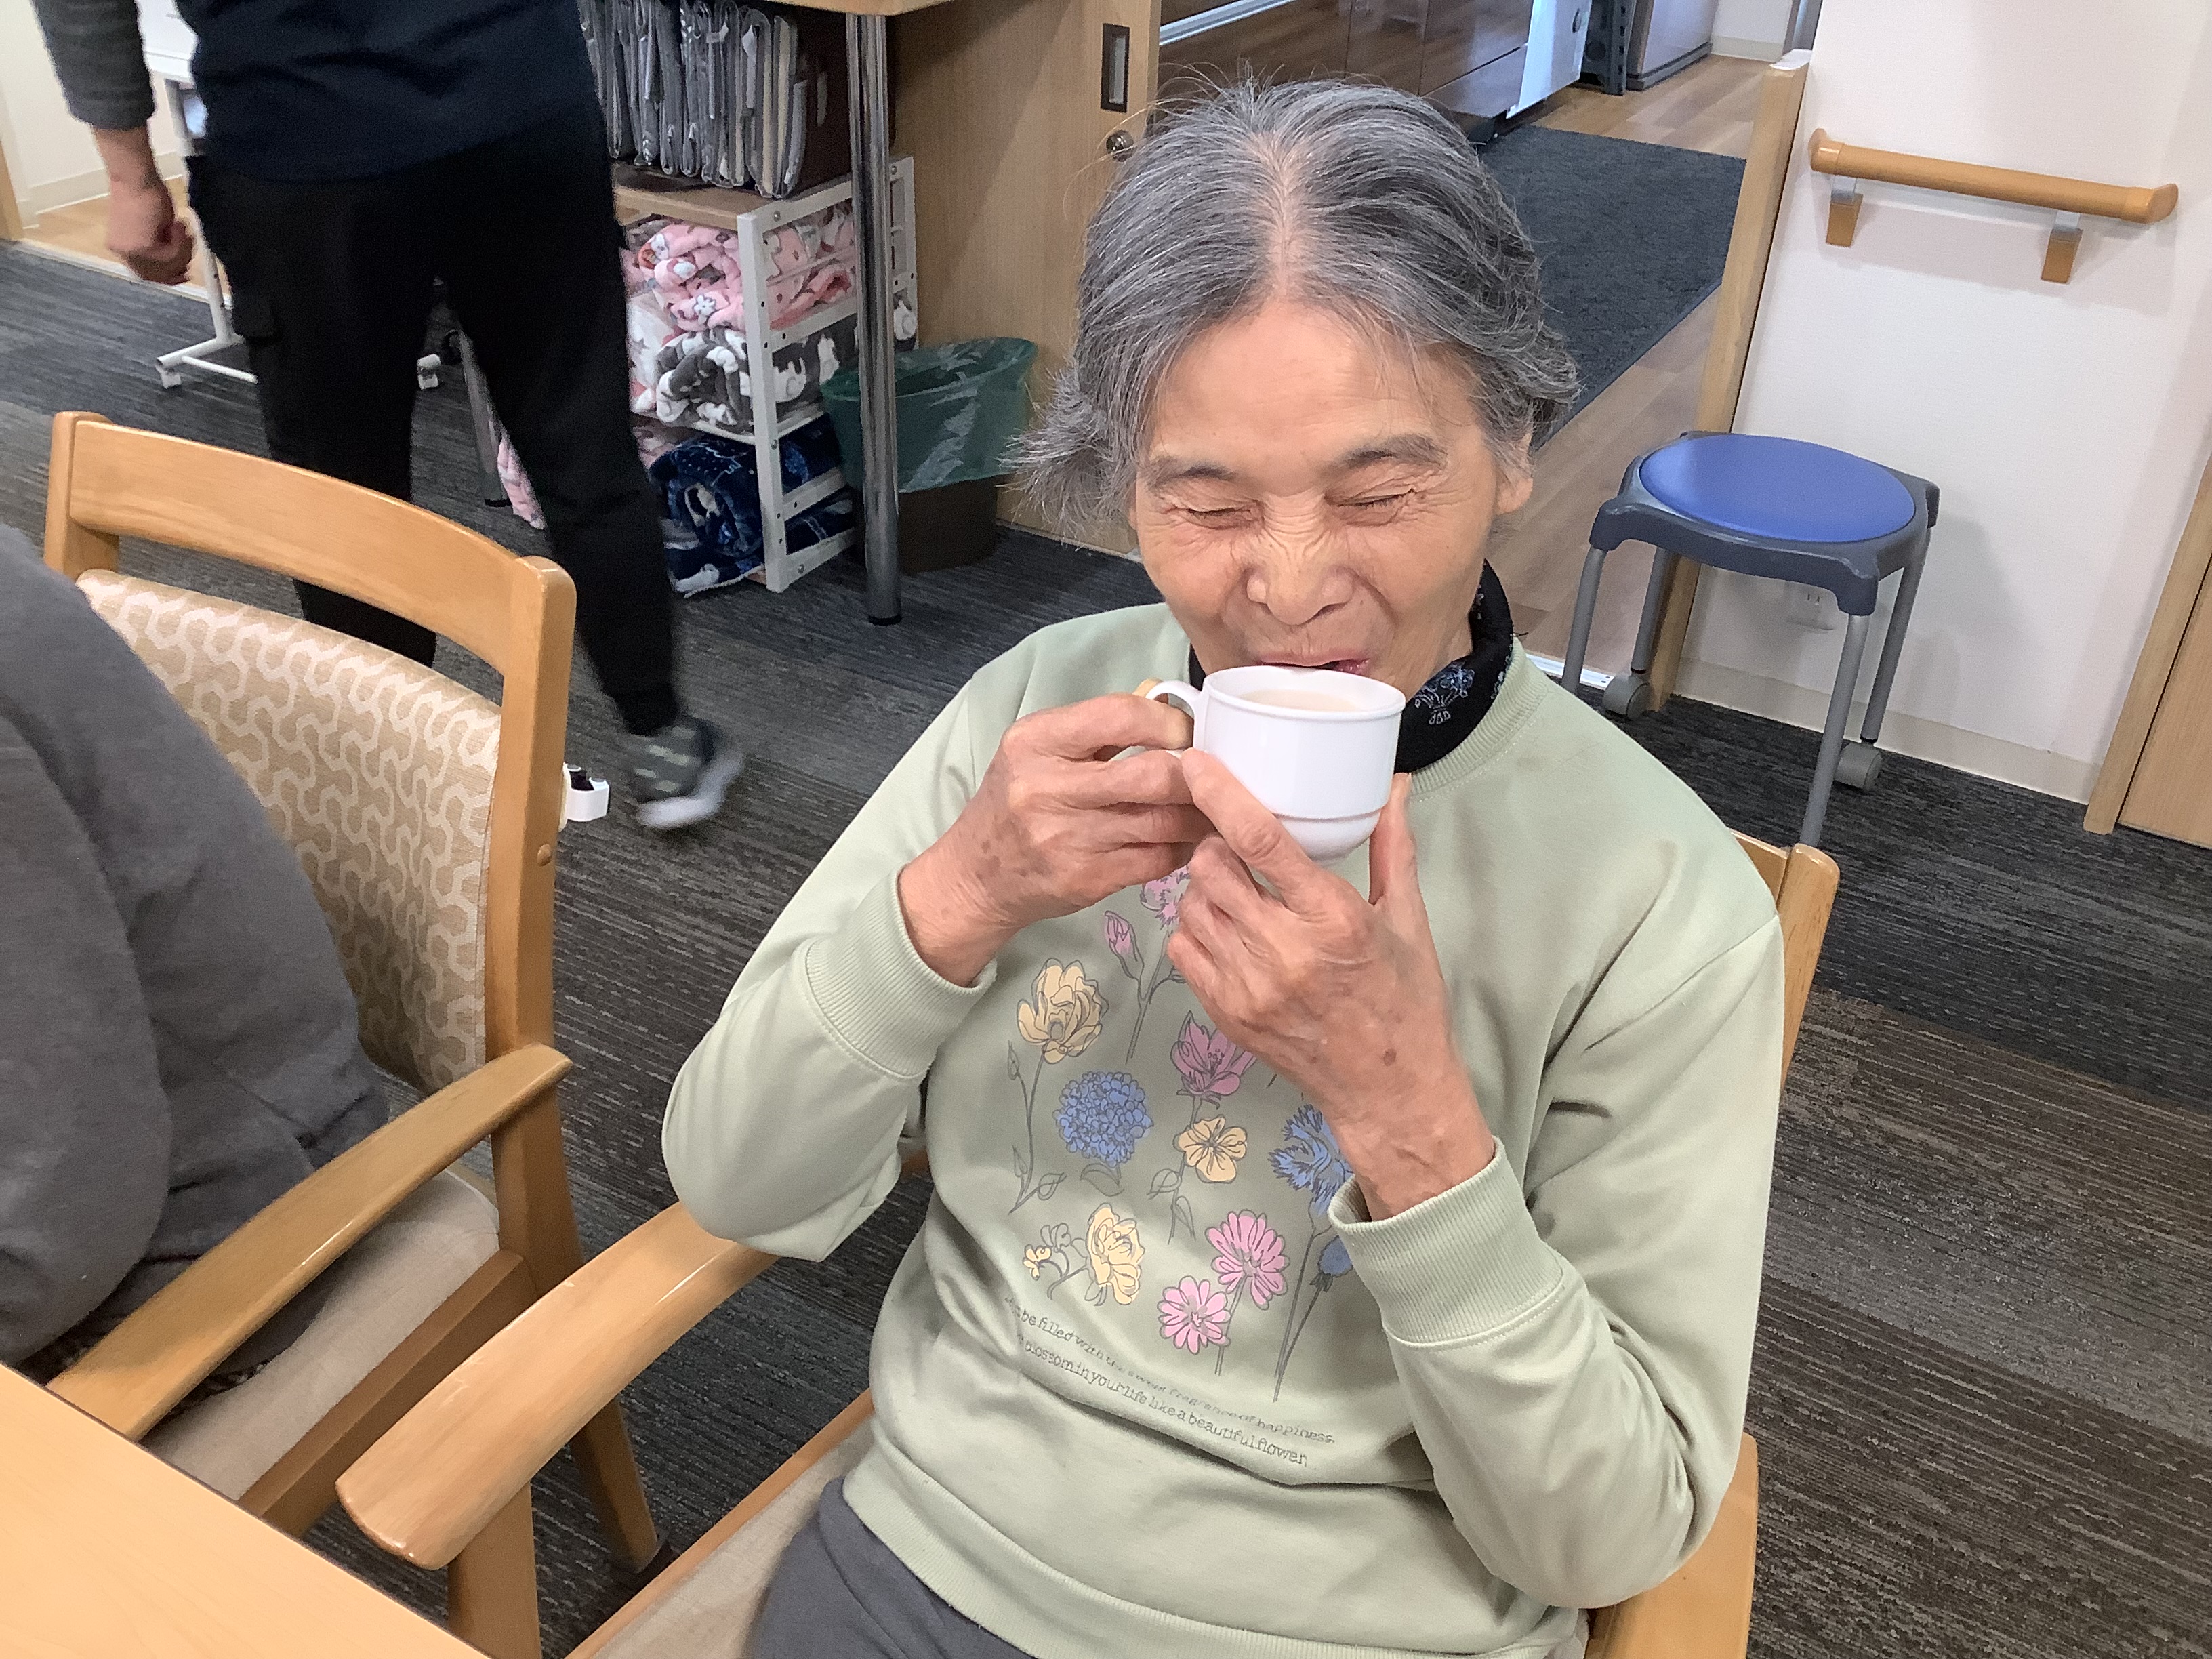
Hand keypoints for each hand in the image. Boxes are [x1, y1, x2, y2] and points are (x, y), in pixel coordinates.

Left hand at [105, 172, 193, 285]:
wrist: (135, 178)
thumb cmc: (143, 192)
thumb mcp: (153, 226)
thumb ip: (160, 245)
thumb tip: (178, 262)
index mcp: (121, 247)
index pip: (146, 273)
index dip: (167, 276)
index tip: (183, 272)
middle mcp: (123, 252)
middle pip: (157, 275)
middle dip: (178, 264)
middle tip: (190, 248)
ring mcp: (132, 252)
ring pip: (167, 266)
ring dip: (182, 249)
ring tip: (182, 227)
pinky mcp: (143, 248)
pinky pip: (172, 256)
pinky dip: (181, 242)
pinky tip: (178, 224)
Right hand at [900, 695, 1209, 985]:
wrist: (976, 874)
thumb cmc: (1017, 801)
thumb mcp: (1038, 750)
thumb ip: (1097, 730)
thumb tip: (1175, 716)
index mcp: (1036, 740)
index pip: (1121, 715)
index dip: (1170, 722)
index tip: (1187, 734)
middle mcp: (1047, 788)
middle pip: (1152, 775)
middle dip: (1195, 776)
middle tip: (1213, 777)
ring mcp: (1066, 839)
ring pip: (1163, 822)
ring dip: (1199, 816)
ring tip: (1212, 809)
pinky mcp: (1085, 880)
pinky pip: (1157, 860)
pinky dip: (1183, 849)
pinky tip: (1187, 841)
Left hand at [1167, 754, 1494, 1217]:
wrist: (1389, 1091)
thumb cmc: (1405, 1002)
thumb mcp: (1407, 920)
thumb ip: (1392, 847)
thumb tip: (1394, 784)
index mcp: (1333, 920)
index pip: (1260, 841)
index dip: (1221, 793)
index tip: (1196, 762)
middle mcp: (1285, 952)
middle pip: (1211, 868)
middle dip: (1214, 842)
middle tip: (1236, 842)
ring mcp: (1249, 988)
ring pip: (1192, 906)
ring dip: (1205, 884)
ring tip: (1236, 885)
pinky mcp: (1227, 1015)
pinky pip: (1185, 949)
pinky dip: (1197, 928)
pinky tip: (1228, 926)